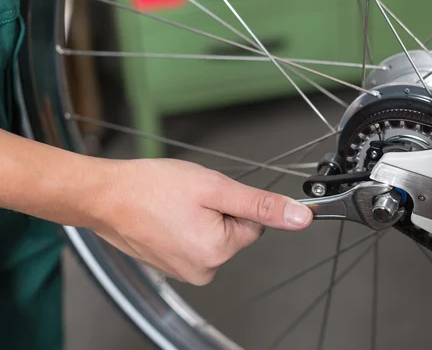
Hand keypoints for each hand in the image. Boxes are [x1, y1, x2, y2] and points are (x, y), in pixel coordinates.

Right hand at [89, 158, 312, 284]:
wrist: (104, 194)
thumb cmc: (151, 188)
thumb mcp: (215, 188)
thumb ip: (262, 205)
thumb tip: (300, 218)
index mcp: (217, 252)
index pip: (254, 224)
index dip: (234, 203)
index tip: (210, 195)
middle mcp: (203, 270)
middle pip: (234, 231)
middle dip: (217, 210)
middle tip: (189, 198)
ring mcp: (184, 270)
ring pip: (213, 234)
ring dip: (200, 216)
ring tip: (174, 205)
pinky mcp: (171, 265)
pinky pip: (194, 239)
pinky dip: (185, 224)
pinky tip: (166, 214)